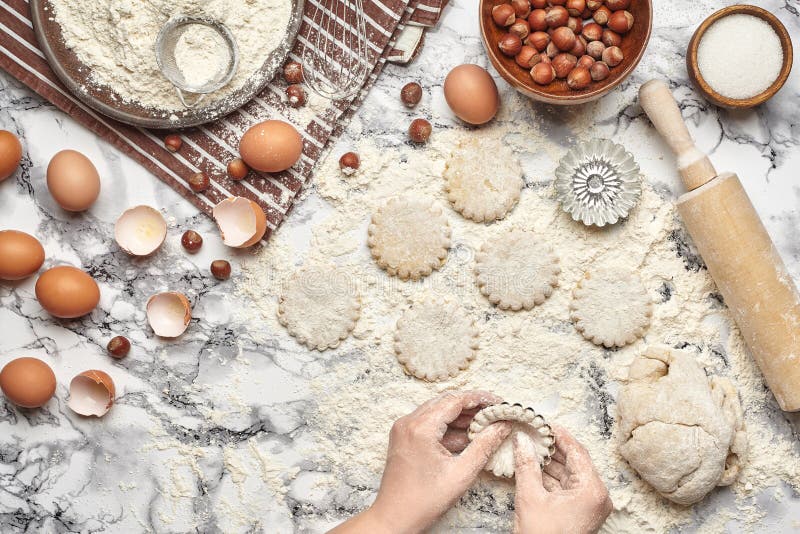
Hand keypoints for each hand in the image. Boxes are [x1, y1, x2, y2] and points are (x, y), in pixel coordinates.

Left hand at [331, 390, 510, 533]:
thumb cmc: (424, 501)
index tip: (499, 402)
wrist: (394, 518)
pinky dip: (448, 427)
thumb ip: (485, 445)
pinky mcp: (404, 438)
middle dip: (472, 406)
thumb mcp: (461, 473)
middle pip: (445, 402)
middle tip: (495, 412)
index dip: (480, 399)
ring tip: (486, 424)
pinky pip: (429, 424)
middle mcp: (408, 422)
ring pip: (437, 412)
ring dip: (461, 417)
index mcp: (420, 427)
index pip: (455, 400)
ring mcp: (404, 429)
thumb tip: (503, 425)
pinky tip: (467, 436)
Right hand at [513, 426, 611, 533]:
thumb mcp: (531, 496)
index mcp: (592, 490)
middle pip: (574, 461)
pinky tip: (534, 467)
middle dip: (552, 448)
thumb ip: (526, 464)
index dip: (560, 435)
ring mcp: (589, 506)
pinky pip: (566, 487)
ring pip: (569, 474)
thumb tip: (522, 441)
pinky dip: (551, 477)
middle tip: (535, 433)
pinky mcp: (580, 513)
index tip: (546, 423)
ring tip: (531, 447)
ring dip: (550, 462)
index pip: (577, 451)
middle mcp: (597, 496)